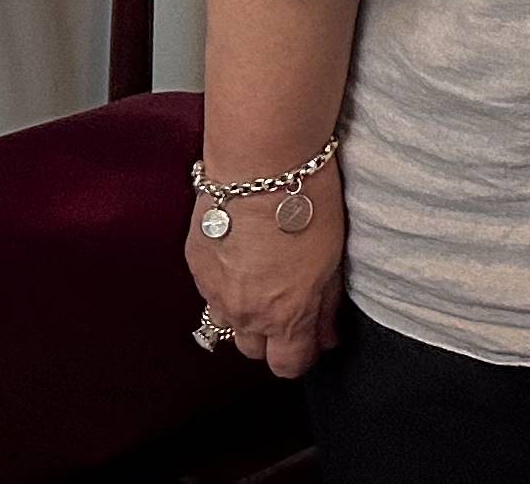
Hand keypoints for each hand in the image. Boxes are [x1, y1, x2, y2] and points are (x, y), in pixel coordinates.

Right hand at [186, 162, 347, 377]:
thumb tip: (328, 337)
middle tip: (287, 302)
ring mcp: (215, 292)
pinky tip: (241, 254)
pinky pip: (210, 292)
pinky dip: (225, 284)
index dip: (301, 355)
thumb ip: (326, 305)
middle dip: (271, 336)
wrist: (261, 162)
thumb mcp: (333, 258)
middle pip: (254, 351)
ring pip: (227, 325)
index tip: (311, 338)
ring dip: (244, 313)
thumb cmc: (308, 202)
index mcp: (285, 316)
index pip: (288, 366)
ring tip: (262, 276)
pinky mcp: (196, 265)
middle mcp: (245, 313)